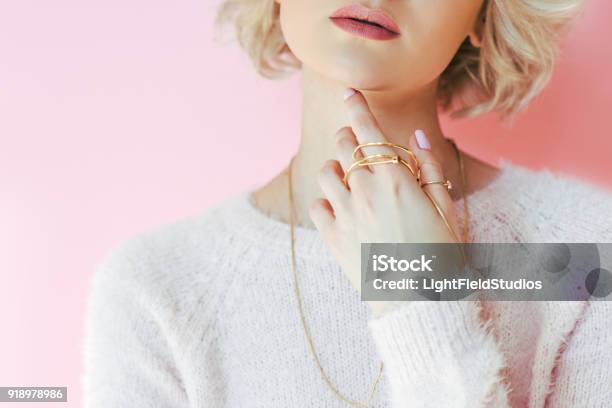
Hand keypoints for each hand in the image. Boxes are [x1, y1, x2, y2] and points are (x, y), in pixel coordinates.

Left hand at [309, 89, 461, 315]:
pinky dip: (325, 201)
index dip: (358, 108)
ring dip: (336, 168)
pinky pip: (316, 206)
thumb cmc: (441, 255)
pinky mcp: (332, 238)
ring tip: (350, 179)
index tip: (348, 91)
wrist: (418, 302)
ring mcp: (344, 215)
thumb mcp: (448, 209)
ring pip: (325, 173)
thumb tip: (416, 135)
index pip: (370, 133)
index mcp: (395, 181)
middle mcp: (364, 192)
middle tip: (359, 144)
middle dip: (349, 138)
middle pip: (344, 147)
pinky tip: (341, 209)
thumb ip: (431, 168)